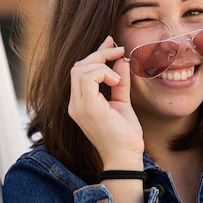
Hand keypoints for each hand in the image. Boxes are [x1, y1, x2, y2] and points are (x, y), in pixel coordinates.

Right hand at [69, 36, 143, 169]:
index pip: (80, 71)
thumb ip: (120, 82)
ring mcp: (79, 106)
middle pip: (78, 66)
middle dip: (99, 54)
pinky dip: (103, 72)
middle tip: (119, 51)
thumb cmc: (125, 136)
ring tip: (118, 77)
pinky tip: (116, 81)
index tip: (113, 45)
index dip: (96, 54)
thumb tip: (122, 60)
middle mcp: (76, 104)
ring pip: (80, 69)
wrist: (126, 158)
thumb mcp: (122, 103)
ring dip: (102, 64)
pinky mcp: (87, 108)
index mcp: (81, 103)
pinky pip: (87, 77)